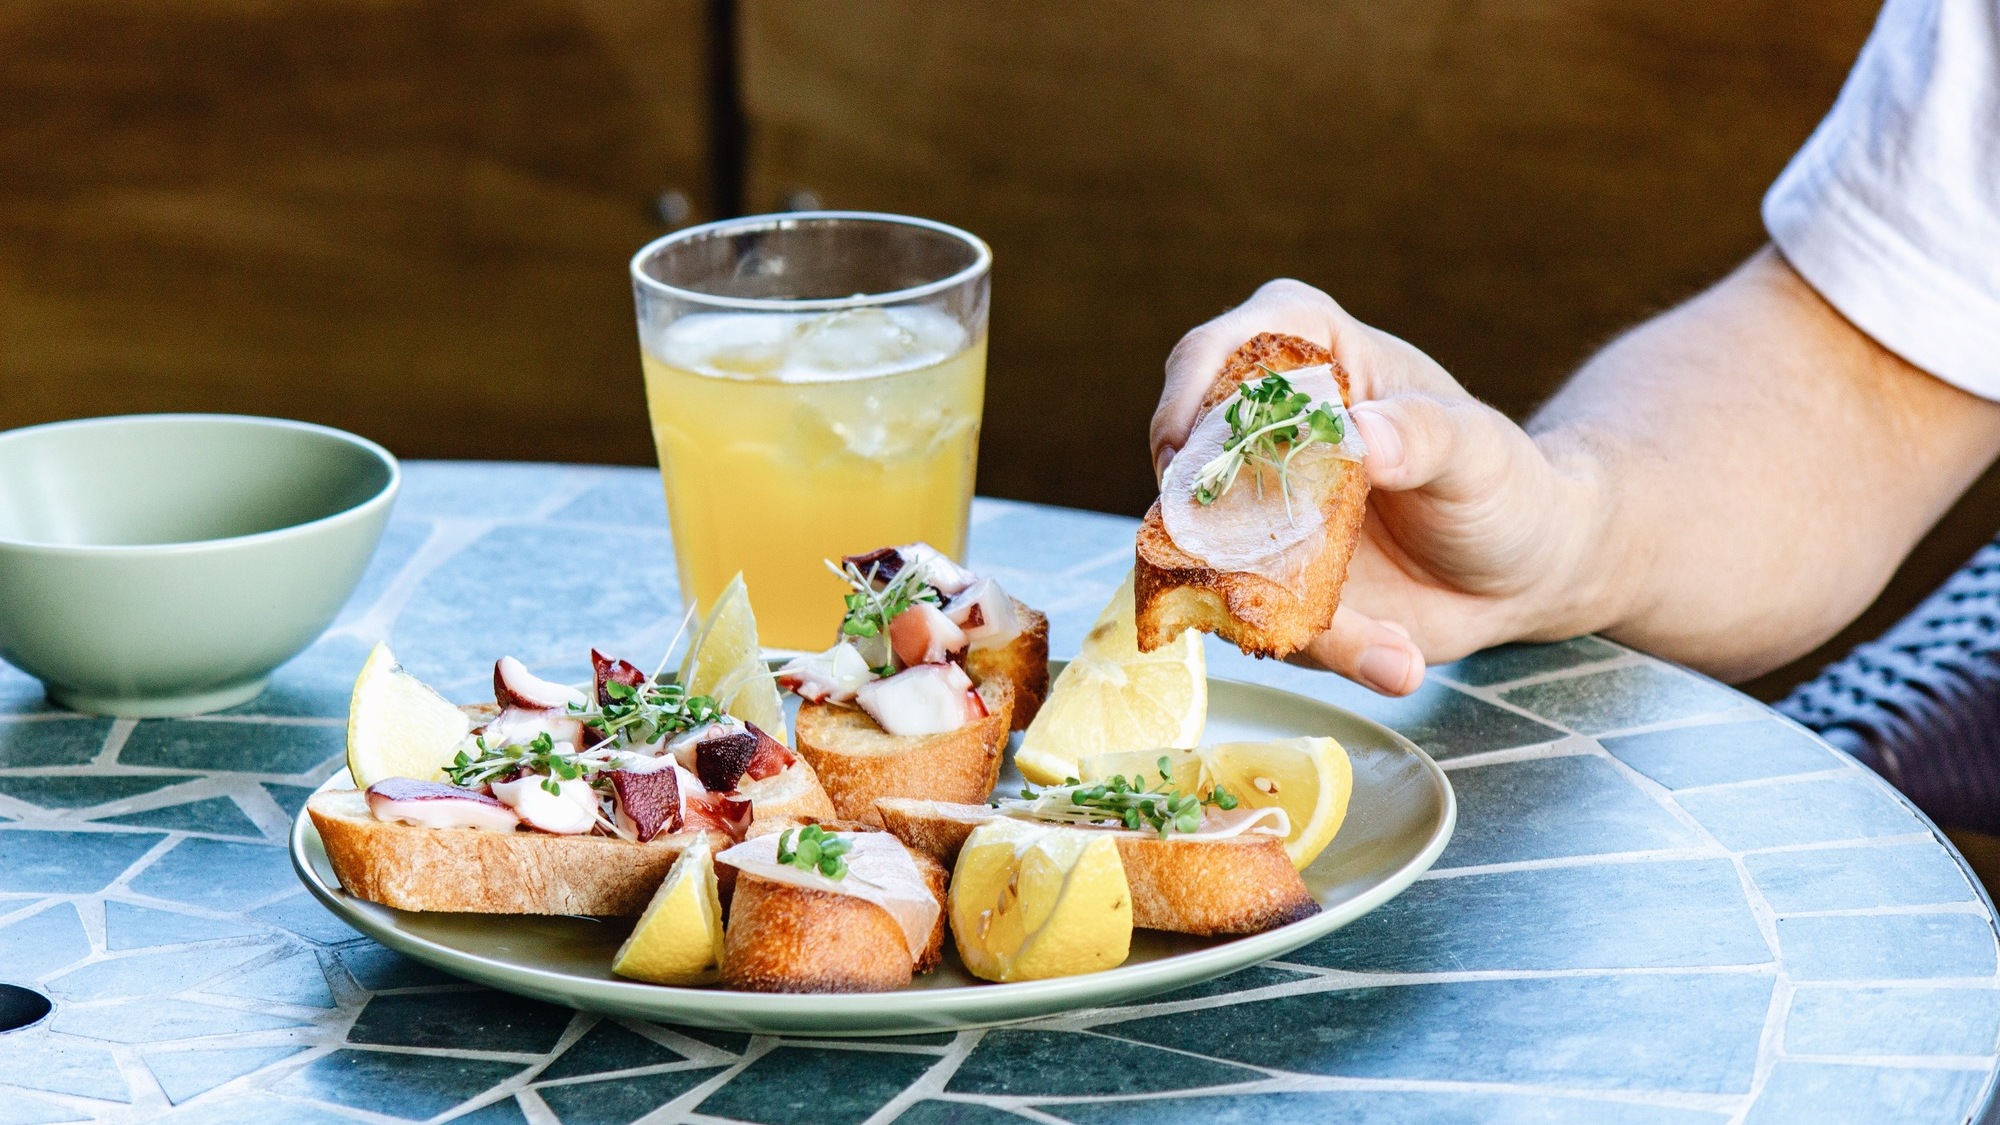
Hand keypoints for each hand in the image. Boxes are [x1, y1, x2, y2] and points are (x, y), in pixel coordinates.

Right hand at [1152, 280, 1600, 694]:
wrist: (1520, 572)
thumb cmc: (1501, 482)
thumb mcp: (1477, 449)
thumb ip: (1424, 434)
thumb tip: (1365, 434)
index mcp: (1311, 361)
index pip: (1224, 346)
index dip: (1191, 384)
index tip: (1191, 441)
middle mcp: (1263, 436)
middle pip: (1185, 456)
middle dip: (1202, 513)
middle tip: (1264, 565)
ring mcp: (1256, 516)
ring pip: (1211, 557)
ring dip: (1278, 607)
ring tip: (1390, 645)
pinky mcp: (1267, 587)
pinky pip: (1262, 621)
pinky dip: (1327, 647)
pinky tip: (1398, 662)